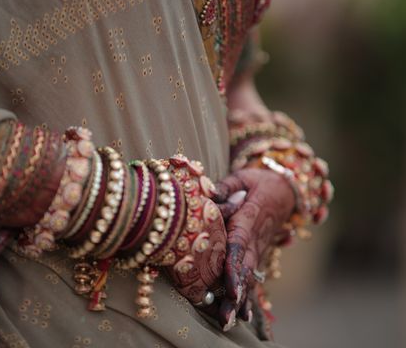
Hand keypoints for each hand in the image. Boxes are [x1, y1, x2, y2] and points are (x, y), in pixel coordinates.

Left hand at [213, 168, 294, 329]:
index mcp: (251, 216)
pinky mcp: (259, 253)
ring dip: (240, 299)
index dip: (234, 264)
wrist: (287, 189)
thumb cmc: (260, 181)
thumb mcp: (245, 175)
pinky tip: (242, 316)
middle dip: (235, 291)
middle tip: (225, 313)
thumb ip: (227, 185)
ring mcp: (259, 247)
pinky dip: (248, 296)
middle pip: (244, 266)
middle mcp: (257, 237)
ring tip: (228, 320)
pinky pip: (253, 275)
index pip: (240, 242)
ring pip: (250, 275)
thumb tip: (208, 194)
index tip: (230, 285)